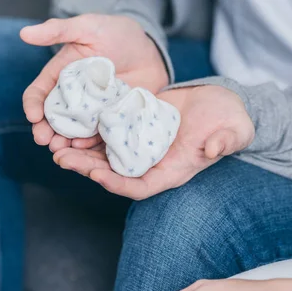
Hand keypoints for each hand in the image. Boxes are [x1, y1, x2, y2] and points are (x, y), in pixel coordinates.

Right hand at [20, 15, 168, 151]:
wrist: (149, 49)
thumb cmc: (116, 33)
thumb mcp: (87, 27)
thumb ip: (58, 31)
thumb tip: (24, 33)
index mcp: (61, 76)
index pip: (40, 92)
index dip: (33, 104)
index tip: (32, 116)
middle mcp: (73, 97)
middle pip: (53, 117)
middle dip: (45, 130)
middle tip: (43, 140)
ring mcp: (91, 111)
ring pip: (72, 131)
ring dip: (64, 142)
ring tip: (61, 151)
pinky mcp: (109, 120)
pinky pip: (97, 135)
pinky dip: (89, 144)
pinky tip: (84, 148)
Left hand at [52, 85, 254, 199]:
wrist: (222, 103)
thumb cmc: (231, 122)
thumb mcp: (235, 130)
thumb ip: (226, 141)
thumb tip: (212, 149)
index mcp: (172, 171)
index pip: (140, 187)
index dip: (117, 184)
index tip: (96, 175)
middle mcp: (153, 162)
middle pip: (114, 172)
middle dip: (87, 168)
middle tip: (61, 157)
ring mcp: (142, 144)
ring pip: (106, 155)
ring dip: (82, 151)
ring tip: (56, 143)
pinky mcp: (136, 124)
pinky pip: (109, 132)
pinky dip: (91, 130)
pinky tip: (72, 123)